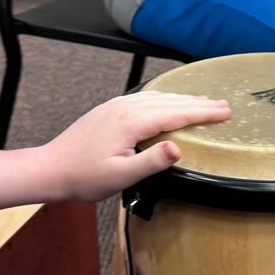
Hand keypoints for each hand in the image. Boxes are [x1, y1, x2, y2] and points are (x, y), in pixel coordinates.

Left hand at [35, 90, 231, 202]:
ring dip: (182, 99)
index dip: (203, 113)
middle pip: (170, 101)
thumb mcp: (121, 177)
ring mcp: (116, 106)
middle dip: (199, 103)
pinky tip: (167, 103)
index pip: (176, 113)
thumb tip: (177, 148)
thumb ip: (151, 162)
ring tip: (202, 102)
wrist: (50, 169)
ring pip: (157, 97)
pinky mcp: (108, 110)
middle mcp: (125, 108)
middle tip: (223, 105)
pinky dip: (163, 99)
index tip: (225, 112)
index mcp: (131, 122)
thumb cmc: (83, 177)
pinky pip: (143, 98)